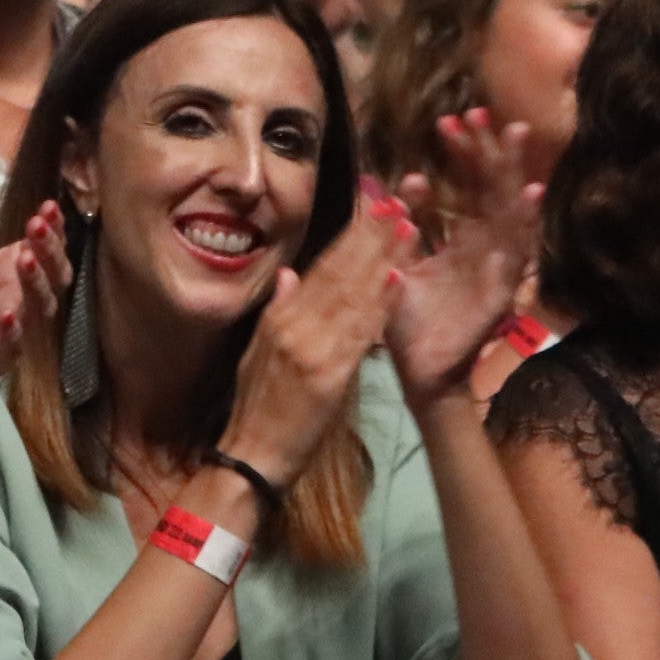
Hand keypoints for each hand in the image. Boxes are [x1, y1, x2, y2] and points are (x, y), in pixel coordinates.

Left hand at [0, 188, 60, 402]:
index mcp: (9, 270)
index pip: (43, 247)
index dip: (53, 229)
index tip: (48, 206)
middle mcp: (18, 299)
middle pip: (53, 275)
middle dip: (50, 250)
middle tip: (37, 226)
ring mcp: (10, 330)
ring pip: (38, 309)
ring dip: (35, 284)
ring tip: (25, 259)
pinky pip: (11, 348)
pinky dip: (13, 332)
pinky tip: (6, 315)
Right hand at [215, 213, 400, 487]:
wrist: (251, 458)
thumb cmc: (260, 411)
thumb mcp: (257, 354)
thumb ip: (277, 312)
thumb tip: (289, 275)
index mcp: (278, 319)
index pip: (320, 268)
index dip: (349, 237)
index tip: (373, 208)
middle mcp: (293, 325)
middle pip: (338, 272)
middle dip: (370, 236)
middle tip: (399, 202)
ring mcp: (310, 348)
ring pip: (351, 294)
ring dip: (382, 258)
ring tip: (408, 227)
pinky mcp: (328, 375)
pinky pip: (358, 333)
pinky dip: (378, 304)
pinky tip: (398, 279)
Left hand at [378, 112, 542, 407]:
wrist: (418, 372)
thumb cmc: (410, 321)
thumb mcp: (399, 265)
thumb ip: (397, 228)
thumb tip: (385, 185)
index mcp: (462, 239)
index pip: (467, 186)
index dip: (463, 154)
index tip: (450, 121)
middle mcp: (485, 248)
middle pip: (493, 190)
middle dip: (491, 153)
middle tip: (483, 112)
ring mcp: (496, 269)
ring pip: (510, 216)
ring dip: (514, 181)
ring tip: (515, 141)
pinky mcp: (500, 294)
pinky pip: (514, 259)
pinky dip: (521, 231)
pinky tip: (528, 200)